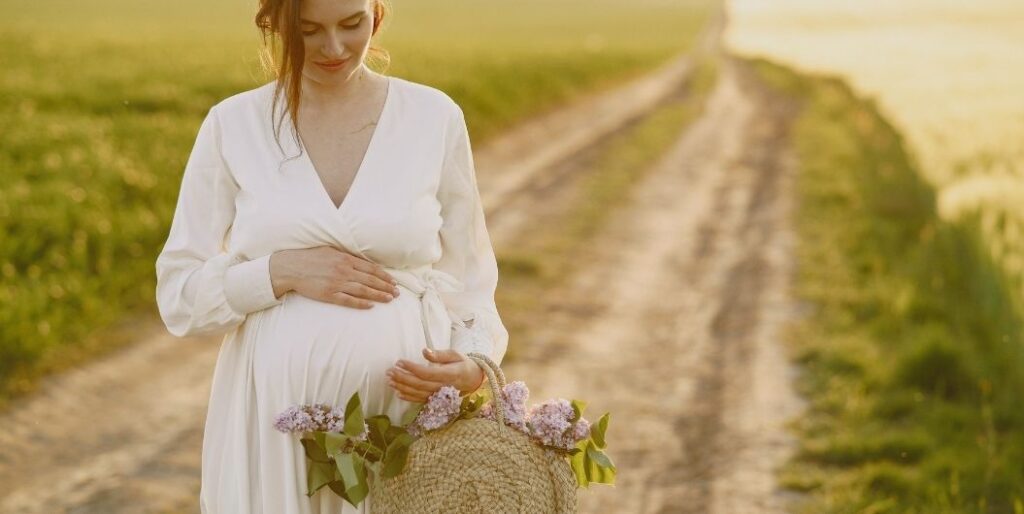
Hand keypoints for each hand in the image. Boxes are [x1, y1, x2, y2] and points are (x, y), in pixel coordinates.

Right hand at [269, 246, 400, 308]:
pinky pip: (348, 300)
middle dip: (386, 286)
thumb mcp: (331, 250)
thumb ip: (347, 256)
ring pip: (363, 290)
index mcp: (345, 259)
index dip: (384, 275)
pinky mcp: (328, 295)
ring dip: (378, 295)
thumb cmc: (310, 257)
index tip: (394, 281)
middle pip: (370, 280)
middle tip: (397, 293)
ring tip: (389, 299)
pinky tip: (370, 306)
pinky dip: (360, 303)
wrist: (290, 267)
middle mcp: (343, 271)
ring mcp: (336, 283)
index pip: (370, 268)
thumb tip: (362, 260)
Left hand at [386, 348, 485, 401]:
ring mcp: (439, 395)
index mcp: (450, 374)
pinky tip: (397, 392)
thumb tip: (424, 351)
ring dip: (402, 387)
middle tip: (389, 371)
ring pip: (418, 393)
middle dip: (402, 378)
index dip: (412, 368)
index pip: (427, 373)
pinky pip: (420, 400)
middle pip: (419, 384)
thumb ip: (440, 354)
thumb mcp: (455, 355)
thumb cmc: (463, 364)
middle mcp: (443, 387)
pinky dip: (408, 397)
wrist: (473, 380)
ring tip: (389, 380)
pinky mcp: (436, 399)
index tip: (400, 361)